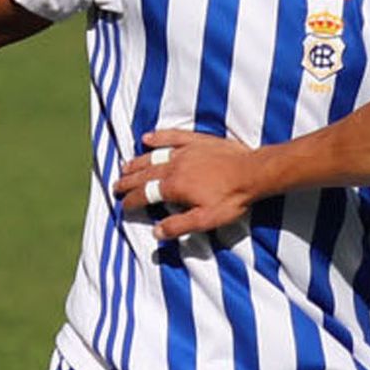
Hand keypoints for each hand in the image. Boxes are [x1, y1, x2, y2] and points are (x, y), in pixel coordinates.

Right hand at [115, 128, 261, 239]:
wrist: (254, 173)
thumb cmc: (232, 198)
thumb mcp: (206, 220)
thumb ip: (178, 226)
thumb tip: (156, 232)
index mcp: (174, 187)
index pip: (144, 194)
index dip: (131, 201)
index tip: (123, 206)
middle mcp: (174, 166)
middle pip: (144, 174)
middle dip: (128, 181)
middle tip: (116, 186)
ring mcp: (186, 151)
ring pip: (154, 155)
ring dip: (137, 162)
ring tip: (126, 166)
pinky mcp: (198, 141)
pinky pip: (173, 136)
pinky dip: (159, 136)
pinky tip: (148, 137)